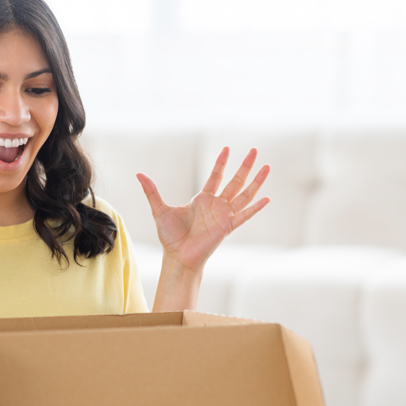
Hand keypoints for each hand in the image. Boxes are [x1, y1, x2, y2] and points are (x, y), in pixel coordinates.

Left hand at [136, 146, 269, 271]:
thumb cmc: (170, 237)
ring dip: (256, 182)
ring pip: (244, 195)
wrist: (178, 257)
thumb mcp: (160, 210)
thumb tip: (139, 174)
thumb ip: (152, 192)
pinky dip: (255, 208)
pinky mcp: (227, 227)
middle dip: (245, 166)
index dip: (221, 163)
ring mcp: (224, 216)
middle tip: (255, 151)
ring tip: (267, 167)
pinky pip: (244, 216)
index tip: (227, 149)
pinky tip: (267, 199)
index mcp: (202, 199)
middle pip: (235, 181)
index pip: (215, 176)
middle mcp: (216, 205)